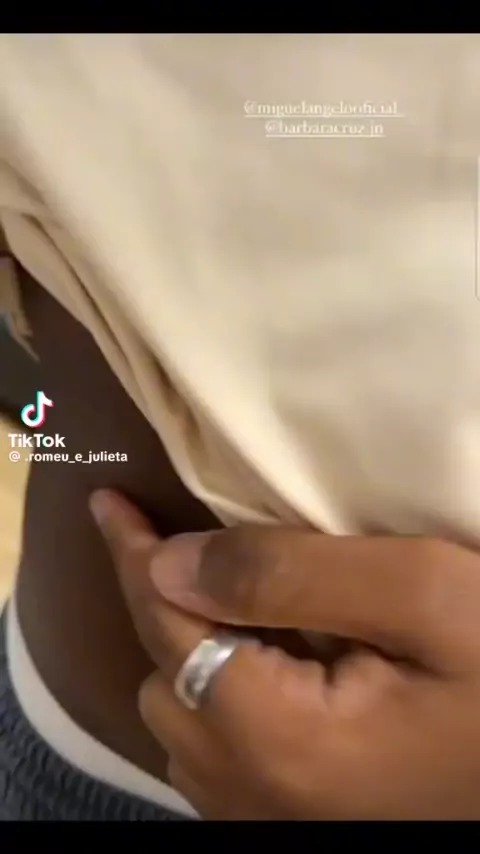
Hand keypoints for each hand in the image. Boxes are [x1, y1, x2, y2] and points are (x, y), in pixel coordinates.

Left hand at [90, 489, 479, 818]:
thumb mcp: (422, 596)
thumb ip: (291, 574)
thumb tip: (172, 562)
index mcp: (278, 739)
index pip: (168, 628)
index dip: (134, 556)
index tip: (110, 504)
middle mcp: (257, 797)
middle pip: (166, 683)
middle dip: (170, 609)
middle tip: (201, 552)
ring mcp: (278, 820)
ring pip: (185, 725)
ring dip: (194, 655)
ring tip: (238, 606)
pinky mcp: (305, 821)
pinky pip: (220, 757)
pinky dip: (223, 698)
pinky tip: (271, 667)